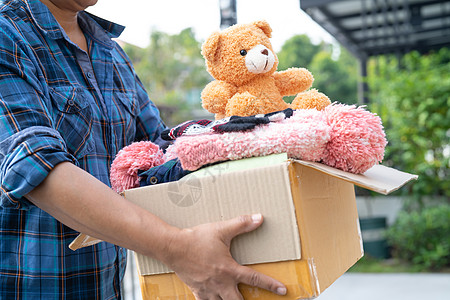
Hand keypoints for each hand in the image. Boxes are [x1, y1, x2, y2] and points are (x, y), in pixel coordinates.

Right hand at [161, 214, 286, 299]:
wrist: (173, 247)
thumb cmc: (197, 239)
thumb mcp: (222, 230)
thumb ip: (241, 224)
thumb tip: (259, 218)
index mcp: (229, 270)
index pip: (255, 279)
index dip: (271, 285)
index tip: (283, 290)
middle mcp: (221, 284)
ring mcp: (208, 289)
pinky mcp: (197, 291)